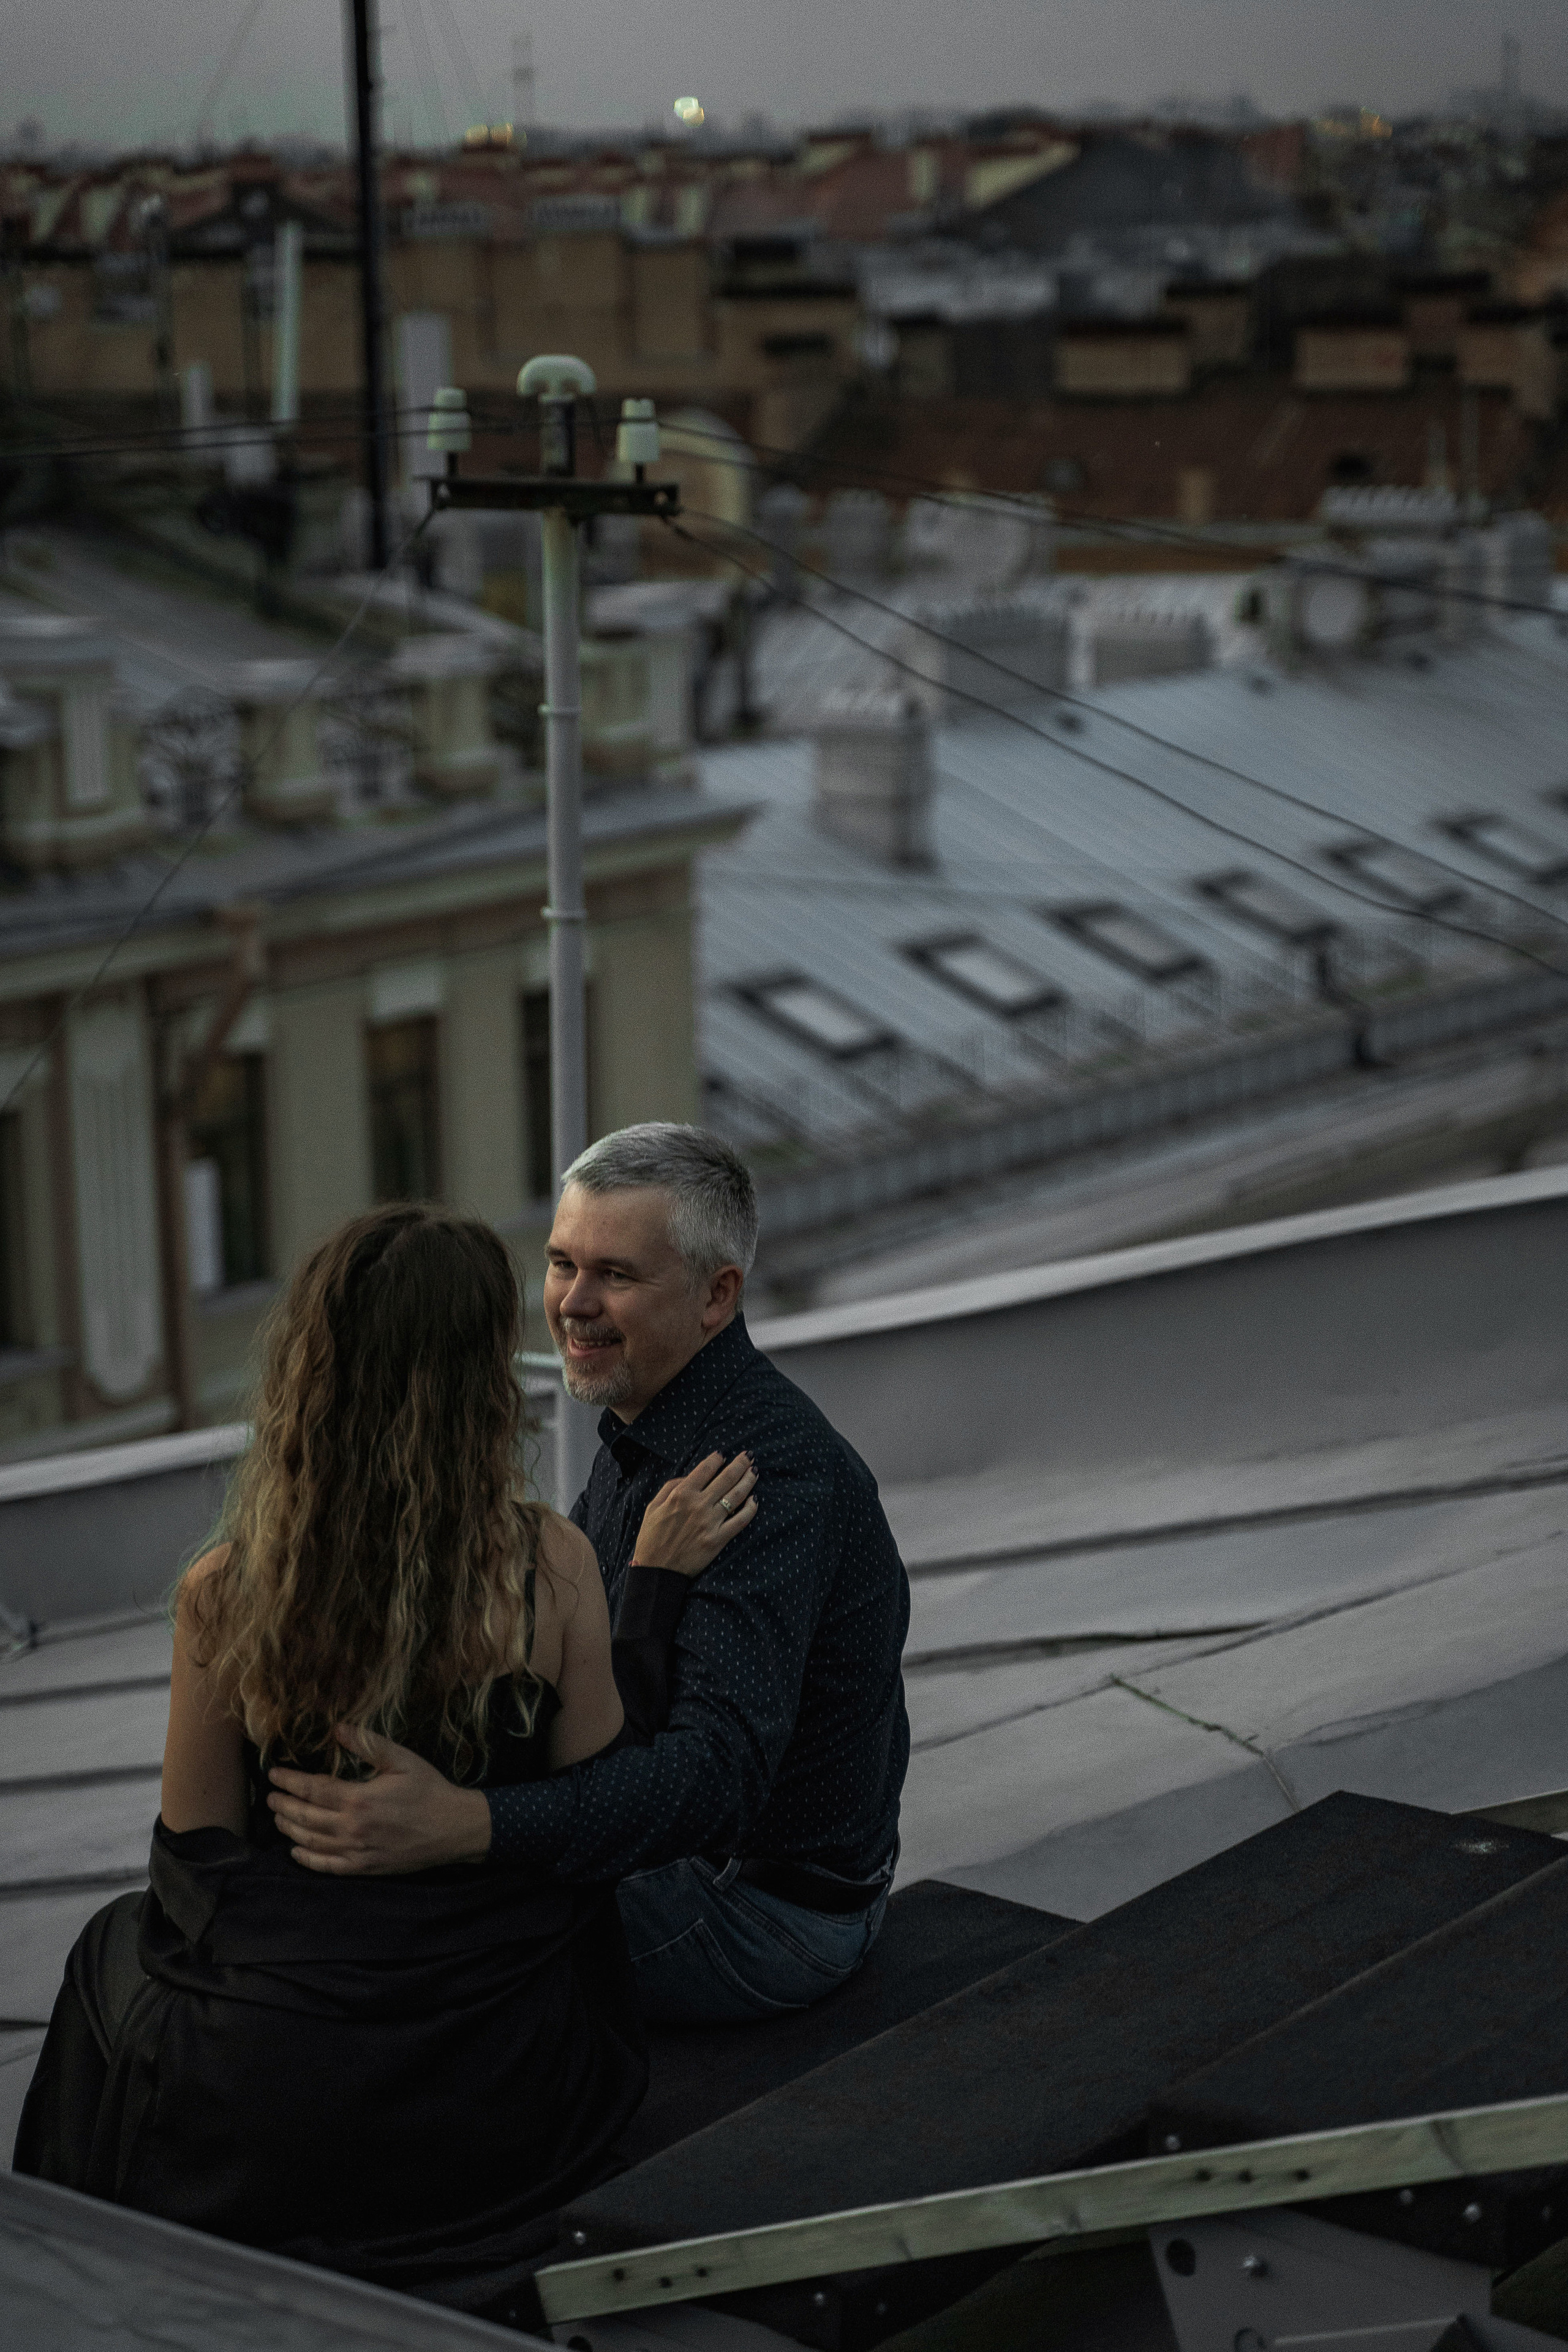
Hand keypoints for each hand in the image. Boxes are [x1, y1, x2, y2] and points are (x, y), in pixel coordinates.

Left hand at [267, 1724, 491, 1874]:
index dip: (289, 1782)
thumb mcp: (402, 1759)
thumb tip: (337, 1728)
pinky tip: (296, 1851)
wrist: (454, 1828)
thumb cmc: (429, 1790)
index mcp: (360, 1798)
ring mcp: (357, 1851)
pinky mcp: (365, 1867)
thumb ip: (368, 1744)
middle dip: (283, 1806)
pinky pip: (328, 1866)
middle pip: (306, 1816)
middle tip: (269, 1797)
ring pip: (312, 1841)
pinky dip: (307, 1859)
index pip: (313, 1789)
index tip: (274, 1774)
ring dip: (290, 1829)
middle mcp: (353, 1827)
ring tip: (278, 1818)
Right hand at [634, 1450, 757, 1577]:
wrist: (657, 1570)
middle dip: (740, 1464)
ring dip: (748, 1481)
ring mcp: (710, 1523)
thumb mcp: (653, 1506)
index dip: (717, 1459)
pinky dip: (750, 1509)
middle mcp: (698, 1505)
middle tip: (749, 1456)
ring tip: (754, 1472)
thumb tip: (690, 1476)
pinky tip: (755, 1500)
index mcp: (681, 1495)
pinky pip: (740, 1521)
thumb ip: (671, 1487)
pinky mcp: (718, 1539)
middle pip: (726, 1478)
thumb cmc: (652, 1538)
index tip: (723, 1454)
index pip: (705, 1469)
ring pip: (736, 1496)